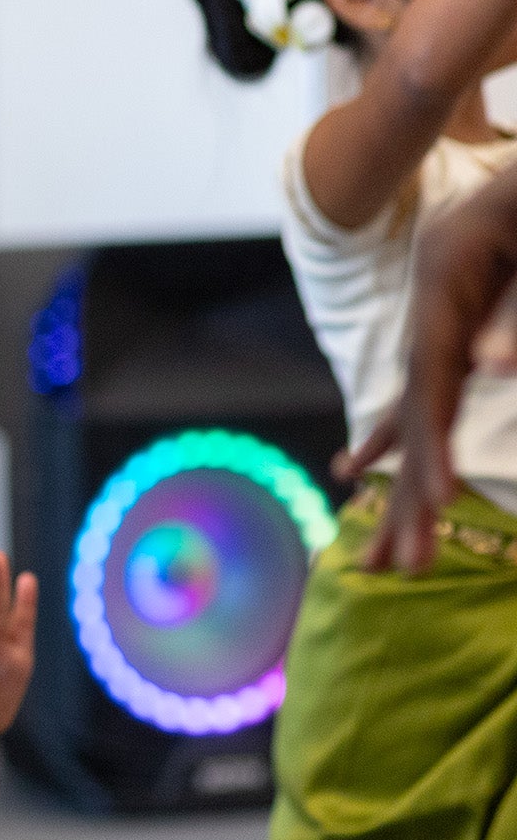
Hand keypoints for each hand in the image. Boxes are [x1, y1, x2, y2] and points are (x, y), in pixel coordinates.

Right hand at [335, 175, 516, 567]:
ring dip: (402, 478)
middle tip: (398, 569)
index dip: (427, 443)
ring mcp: (437, 296)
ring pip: (411, 402)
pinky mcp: (453, 301)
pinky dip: (389, 430)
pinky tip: (356, 466)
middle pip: (411, 402)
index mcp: (446, 270)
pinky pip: (414, 383)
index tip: (436, 506)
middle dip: (409, 490)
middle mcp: (431, 289)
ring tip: (384, 554)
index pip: (432, 377)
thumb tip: (483, 372)